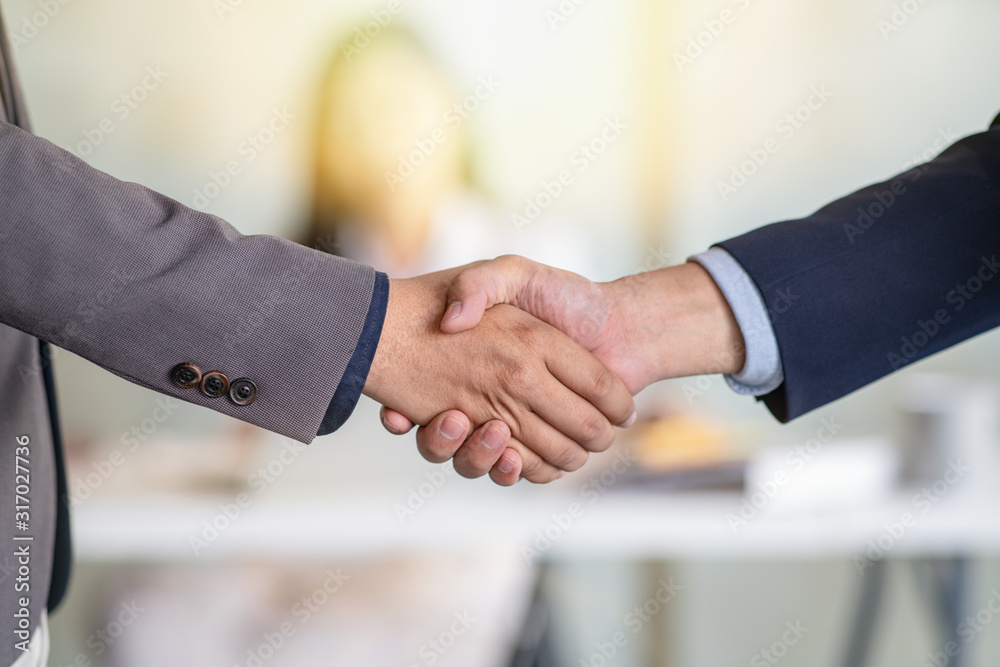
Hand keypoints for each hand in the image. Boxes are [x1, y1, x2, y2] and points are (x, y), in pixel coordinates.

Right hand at [381, 256, 744, 474]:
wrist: (624, 325)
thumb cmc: (569, 297)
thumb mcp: (514, 273)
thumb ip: (481, 284)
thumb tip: (452, 321)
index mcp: (472, 366)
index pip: (427, 399)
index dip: (408, 410)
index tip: (404, 410)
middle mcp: (492, 397)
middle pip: (454, 435)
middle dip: (450, 436)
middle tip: (455, 418)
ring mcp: (513, 424)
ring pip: (483, 459)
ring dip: (480, 455)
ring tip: (492, 433)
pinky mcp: (537, 446)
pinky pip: (516, 471)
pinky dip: (513, 470)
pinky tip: (512, 458)